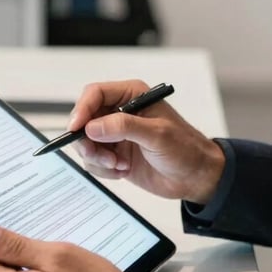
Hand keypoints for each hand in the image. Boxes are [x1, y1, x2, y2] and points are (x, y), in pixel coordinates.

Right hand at [69, 79, 225, 203]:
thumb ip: (124, 127)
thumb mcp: (157, 134)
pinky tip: (122, 171)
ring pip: (86, 142)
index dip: (82, 109)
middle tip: (99, 155)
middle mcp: (120, 112)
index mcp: (132, 96)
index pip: (95, 94)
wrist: (195, 177)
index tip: (76, 129)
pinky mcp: (115, 154)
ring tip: (118, 165)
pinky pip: (94, 161)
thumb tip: (93, 127)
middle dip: (88, 140)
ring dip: (98, 158)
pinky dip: (103, 169)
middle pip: (85, 119)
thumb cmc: (185, 148)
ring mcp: (116, 135)